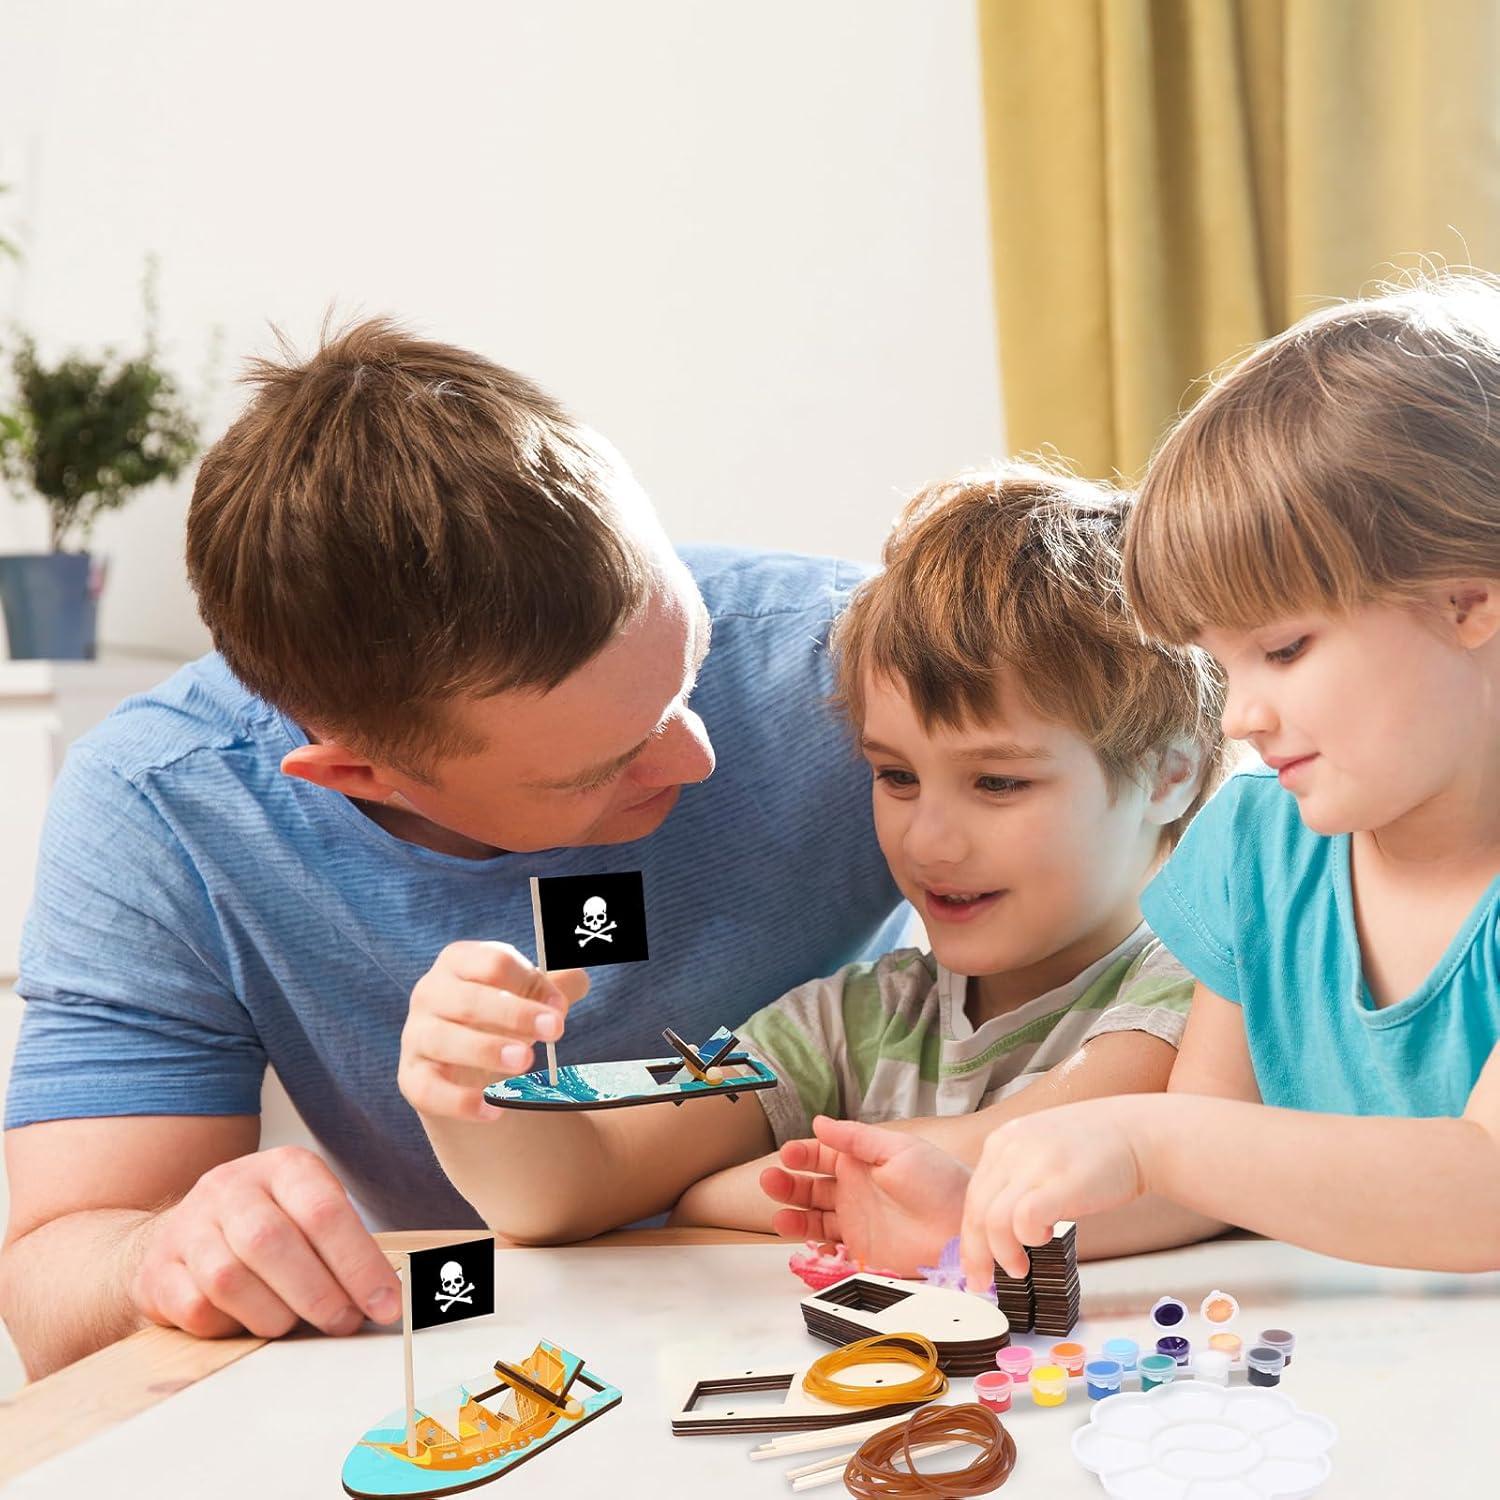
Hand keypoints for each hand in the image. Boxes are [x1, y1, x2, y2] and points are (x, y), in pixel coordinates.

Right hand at [129, 1145, 401, 1340]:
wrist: (185, 1233)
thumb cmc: (270, 1226)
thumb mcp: (310, 1212)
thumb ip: (345, 1245)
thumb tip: (387, 1296)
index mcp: (282, 1167)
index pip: (324, 1210)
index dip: (359, 1263)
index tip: (386, 1304)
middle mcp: (231, 1187)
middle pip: (273, 1242)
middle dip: (318, 1293)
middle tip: (344, 1322)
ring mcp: (188, 1226)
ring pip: (230, 1278)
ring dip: (274, 1314)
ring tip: (295, 1325)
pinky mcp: (157, 1271)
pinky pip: (196, 1309)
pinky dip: (231, 1325)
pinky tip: (248, 1322)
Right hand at [399, 941, 589, 1120]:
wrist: (463, 1060)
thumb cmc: (499, 1015)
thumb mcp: (525, 995)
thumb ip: (554, 986)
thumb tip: (578, 979)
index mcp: (459, 961)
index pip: (494, 964)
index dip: (531, 983)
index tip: (561, 1006)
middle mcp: (430, 993)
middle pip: (470, 1000)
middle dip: (515, 1015)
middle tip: (555, 1030)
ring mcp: (416, 1035)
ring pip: (446, 1040)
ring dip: (487, 1050)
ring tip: (526, 1061)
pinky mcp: (411, 1077)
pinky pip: (429, 1090)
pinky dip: (461, 1101)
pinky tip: (494, 1109)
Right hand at [760, 1116, 971, 1275]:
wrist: (963, 1229)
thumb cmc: (940, 1182)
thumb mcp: (898, 1150)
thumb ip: (856, 1138)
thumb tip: (819, 1123)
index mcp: (861, 1162)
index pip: (821, 1155)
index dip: (801, 1155)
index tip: (787, 1156)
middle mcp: (854, 1191)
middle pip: (810, 1187)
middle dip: (788, 1184)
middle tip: (771, 1181)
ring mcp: (856, 1221)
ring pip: (813, 1217)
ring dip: (793, 1213)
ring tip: (779, 1214)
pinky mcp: (861, 1250)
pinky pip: (827, 1248)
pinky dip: (811, 1245)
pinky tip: (804, 1240)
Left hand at [959, 1097, 1150, 1288]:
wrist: (1138, 1133)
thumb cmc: (1094, 1149)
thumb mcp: (1038, 1148)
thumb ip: (1014, 1176)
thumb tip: (994, 1224)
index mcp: (1002, 1141)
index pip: (972, 1197)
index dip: (970, 1237)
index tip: (975, 1264)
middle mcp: (1012, 1148)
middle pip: (976, 1211)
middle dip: (976, 1255)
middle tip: (984, 1282)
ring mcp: (1035, 1163)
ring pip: (994, 1220)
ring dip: (1002, 1254)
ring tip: (1019, 1268)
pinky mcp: (1061, 1182)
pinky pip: (1024, 1218)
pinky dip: (1027, 1238)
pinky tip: (1044, 1240)